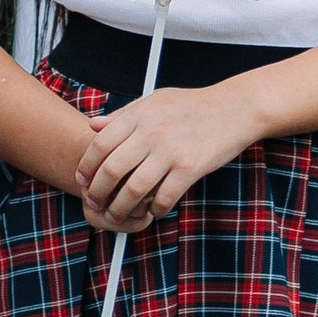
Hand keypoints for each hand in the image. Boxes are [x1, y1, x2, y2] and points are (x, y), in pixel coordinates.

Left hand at [74, 85, 255, 230]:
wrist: (235, 108)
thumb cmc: (192, 105)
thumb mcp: (156, 100)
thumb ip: (124, 114)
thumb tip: (92, 126)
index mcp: (141, 114)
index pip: (100, 144)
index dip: (86, 166)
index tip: (82, 181)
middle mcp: (152, 132)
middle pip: (111, 170)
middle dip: (97, 192)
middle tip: (94, 203)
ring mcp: (171, 151)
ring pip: (134, 189)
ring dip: (121, 208)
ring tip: (116, 215)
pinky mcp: (191, 168)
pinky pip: (164, 198)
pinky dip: (154, 209)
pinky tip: (153, 210)